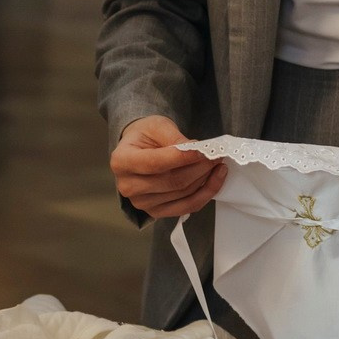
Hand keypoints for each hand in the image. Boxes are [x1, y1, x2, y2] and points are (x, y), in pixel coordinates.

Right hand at [110, 116, 226, 218]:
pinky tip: (216, 179)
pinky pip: (187, 207)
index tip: (204, 149)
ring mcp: (142, 203)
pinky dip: (206, 194)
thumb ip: (174, 137)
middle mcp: (128, 186)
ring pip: (183, 194)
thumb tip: (195, 151)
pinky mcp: (156, 212)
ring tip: (217, 163)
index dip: (182, 158)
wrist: (138, 150)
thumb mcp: (156, 126)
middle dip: (200, 167)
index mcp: (121, 162)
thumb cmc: (145, 136)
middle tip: (217, 154)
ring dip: (206, 179)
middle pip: (172, 181)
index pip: (155, 164)